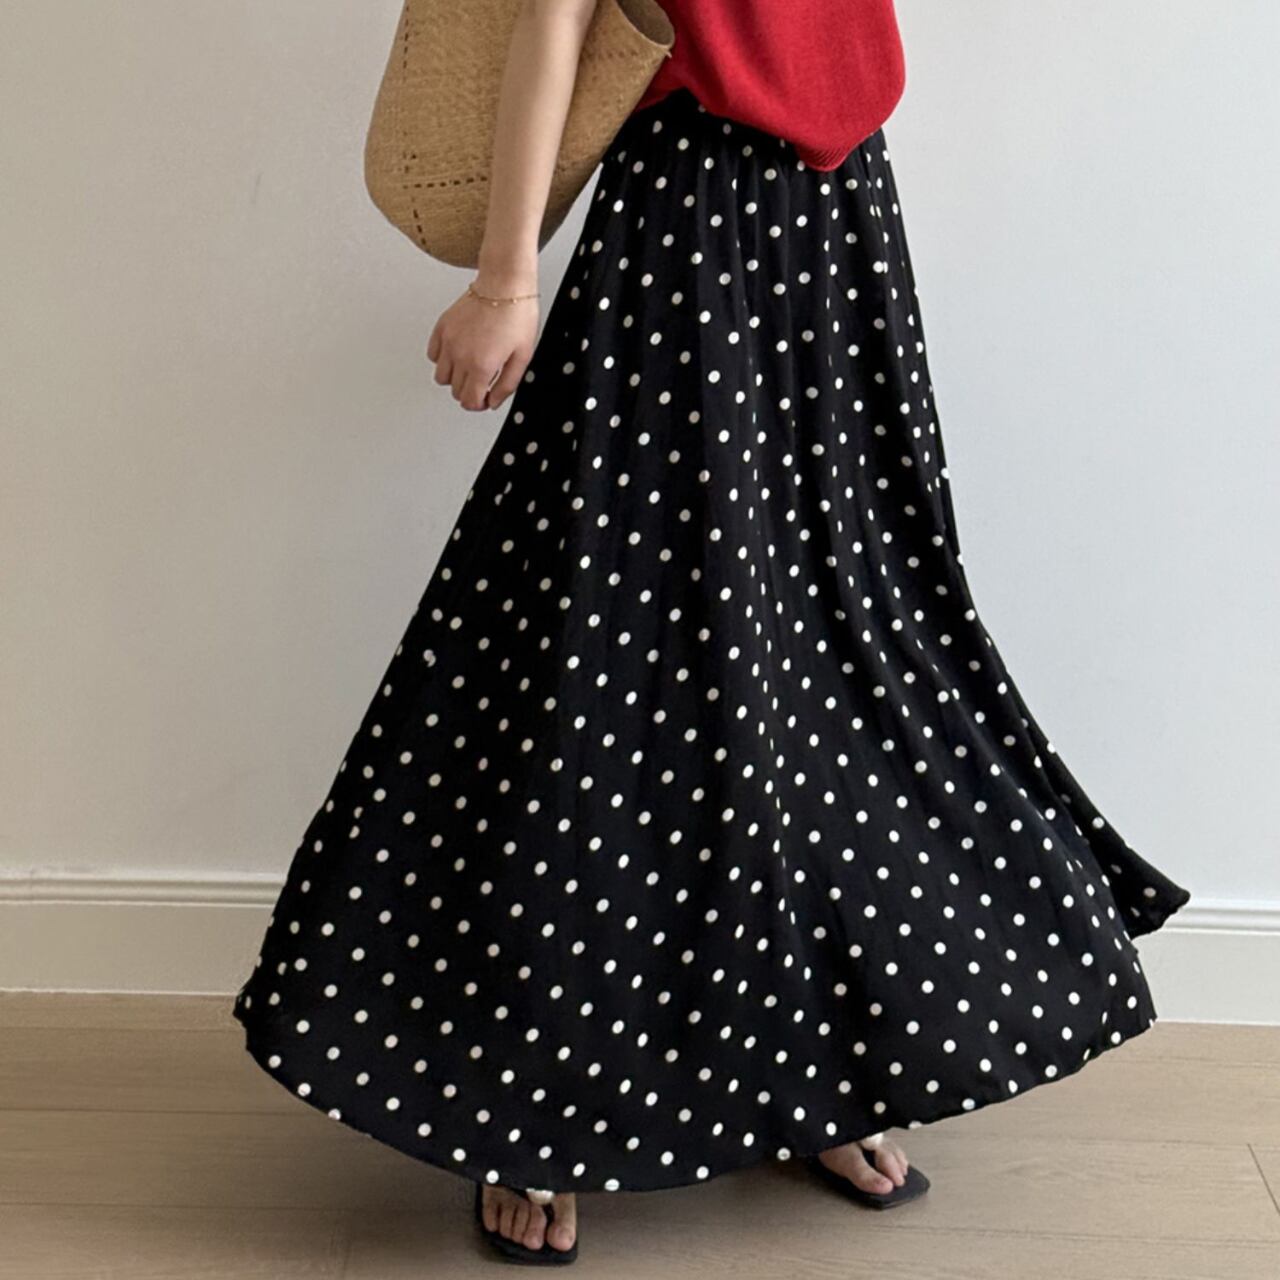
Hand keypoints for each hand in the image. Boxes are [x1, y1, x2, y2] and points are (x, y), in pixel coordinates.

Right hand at [425, 273, 539, 411]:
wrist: (504, 283)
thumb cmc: (517, 315)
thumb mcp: (523, 356)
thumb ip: (507, 384)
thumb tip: (493, 402)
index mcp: (482, 365)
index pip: (469, 401)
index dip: (478, 405)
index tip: (485, 399)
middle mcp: (461, 355)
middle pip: (455, 391)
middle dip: (469, 392)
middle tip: (482, 383)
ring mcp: (449, 341)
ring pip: (441, 377)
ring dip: (455, 378)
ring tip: (469, 368)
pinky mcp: (442, 327)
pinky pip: (433, 355)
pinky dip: (443, 359)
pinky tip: (458, 353)